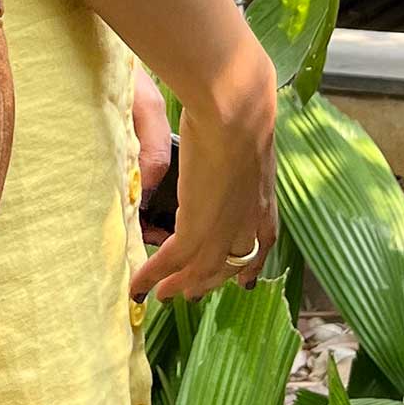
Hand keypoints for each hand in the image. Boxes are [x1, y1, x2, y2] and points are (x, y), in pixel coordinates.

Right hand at [130, 44, 277, 301]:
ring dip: (176, 285)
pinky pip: (173, 261)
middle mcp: (250, 230)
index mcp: (264, 210)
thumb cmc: (238, 110)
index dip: (240, 269)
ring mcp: (226, 232)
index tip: (233, 280)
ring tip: (159, 294)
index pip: (255, 252)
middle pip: (227, 269)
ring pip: (200, 272)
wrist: (236, 110)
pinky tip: (138, 284)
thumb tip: (221, 137)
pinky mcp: (199, 228)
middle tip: (186, 293)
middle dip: (205, 282)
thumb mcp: (246, 141)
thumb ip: (237, 152)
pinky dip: (153, 275)